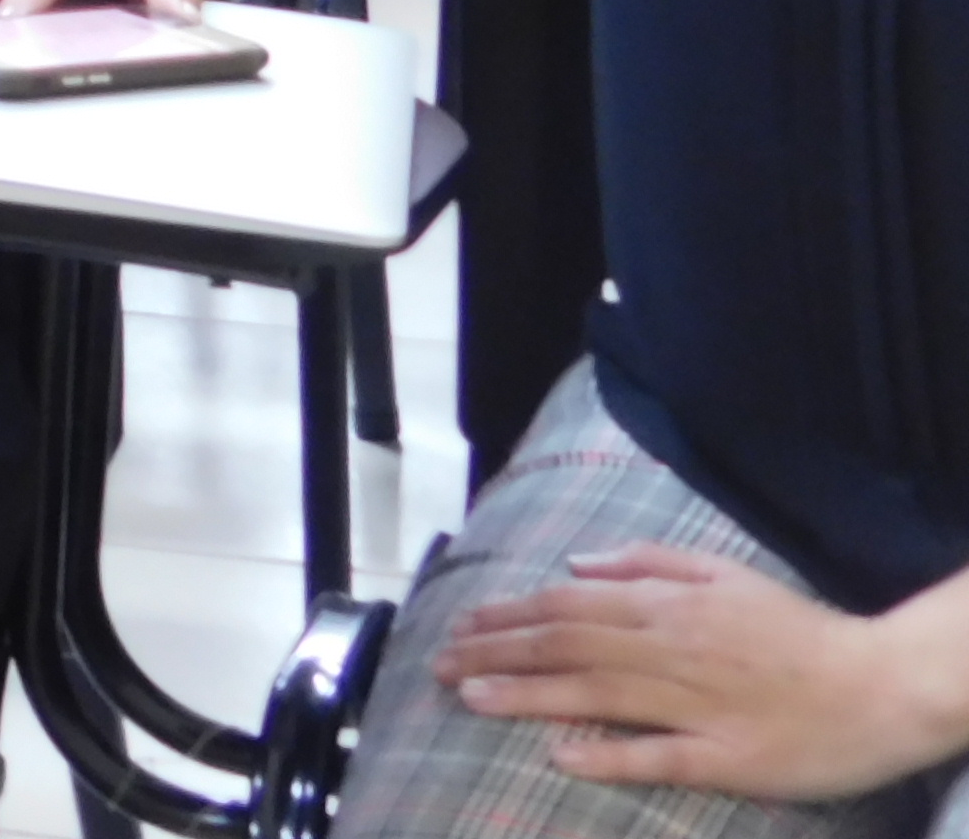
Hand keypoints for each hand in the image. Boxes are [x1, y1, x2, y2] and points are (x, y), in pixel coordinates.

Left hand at [440, 545, 959, 801]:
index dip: (509, 616)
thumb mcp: (722, 573)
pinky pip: (657, 755)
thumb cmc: (799, 629)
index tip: (461, 625)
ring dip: (526, 696)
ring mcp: (697, 706)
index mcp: (669, 607)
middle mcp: (672, 650)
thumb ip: (647, 562)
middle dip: (496, 654)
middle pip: (567, 646)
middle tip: (440, 665)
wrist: (880, 684)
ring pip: (595, 694)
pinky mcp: (726, 758)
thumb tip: (578, 563)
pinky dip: (607, 753)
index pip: (568, 607)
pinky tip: (561, 754)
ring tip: (470, 698)